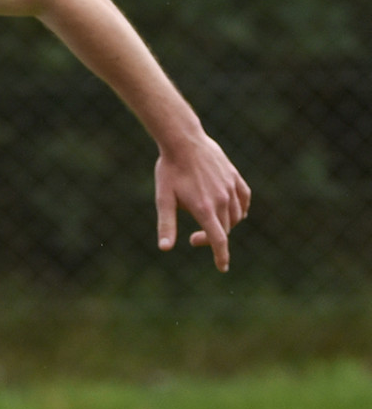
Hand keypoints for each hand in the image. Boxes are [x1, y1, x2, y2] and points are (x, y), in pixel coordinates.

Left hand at [155, 135, 250, 272]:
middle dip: (211, 239)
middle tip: (193, 238)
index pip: (218, 239)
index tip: (222, 268)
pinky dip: (241, 210)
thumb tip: (165, 248)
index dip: (221, 256)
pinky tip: (233, 213)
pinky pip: (245, 199)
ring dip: (225, 226)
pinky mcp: (235, 177)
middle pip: (225, 229)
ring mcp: (231, 187)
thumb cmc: (169, 171)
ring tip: (208, 225)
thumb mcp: (163, 199)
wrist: (183, 141)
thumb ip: (166, 225)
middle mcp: (222, 199)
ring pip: (236, 216)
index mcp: (205, 208)